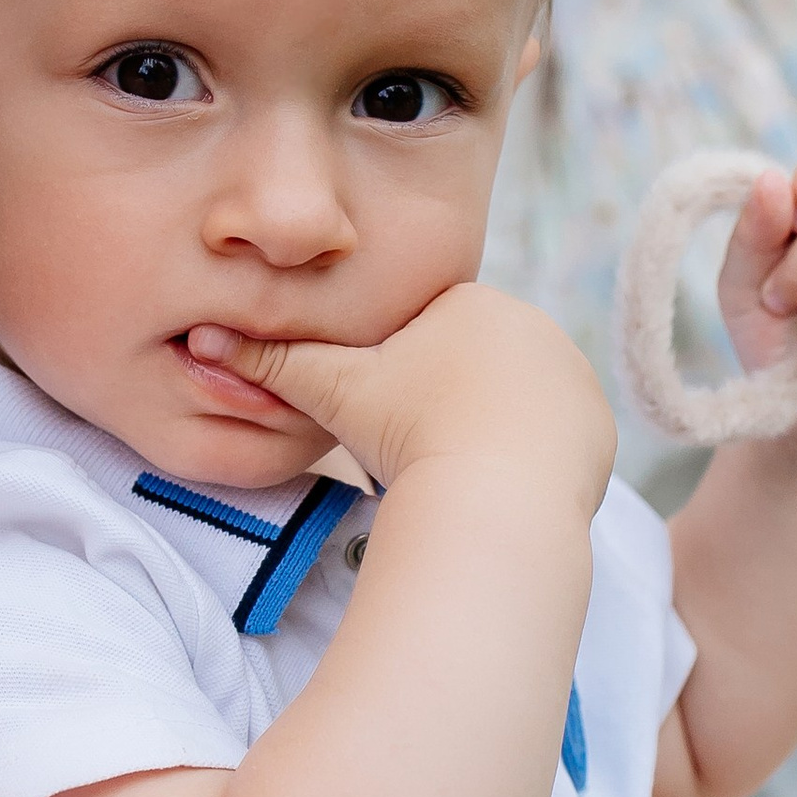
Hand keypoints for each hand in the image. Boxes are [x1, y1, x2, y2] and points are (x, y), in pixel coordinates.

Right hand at [188, 282, 615, 516]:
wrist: (495, 494)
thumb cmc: (410, 432)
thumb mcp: (332, 392)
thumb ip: (272, 362)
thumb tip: (198, 341)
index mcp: (473, 301)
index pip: (428, 333)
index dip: (400, 379)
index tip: (391, 417)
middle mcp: (534, 326)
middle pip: (473, 366)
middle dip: (445, 404)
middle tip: (420, 449)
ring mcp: (575, 376)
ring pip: (513, 402)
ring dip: (486, 431)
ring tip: (456, 468)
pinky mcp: (598, 425)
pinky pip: (553, 438)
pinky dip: (527, 459)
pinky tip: (498, 481)